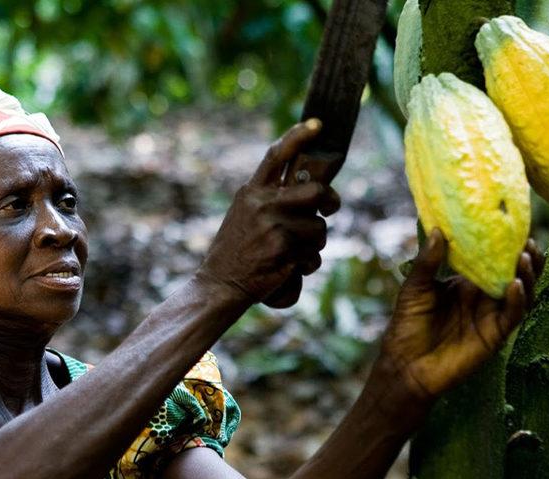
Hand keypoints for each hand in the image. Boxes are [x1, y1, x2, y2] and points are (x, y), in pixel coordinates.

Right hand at [195, 120, 340, 306]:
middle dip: (329, 201)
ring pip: (319, 228)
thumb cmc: (236, 250)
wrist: (219, 284)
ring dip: (314, 244)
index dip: (298, 136)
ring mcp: (273, 227)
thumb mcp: (245, 214)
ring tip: (293, 252)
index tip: (318, 124)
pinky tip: (289, 268)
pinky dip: (307, 264)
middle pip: (315, 190)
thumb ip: (272, 198)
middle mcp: (262, 204)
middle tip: (329, 209)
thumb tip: (314, 188)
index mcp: (252, 192)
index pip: (276, 156)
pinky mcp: (283, 251)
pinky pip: (313, 255)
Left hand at [374, 231, 543, 404]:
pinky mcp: (494, 335)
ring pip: (521, 294)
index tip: (514, 227)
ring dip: (527, 276)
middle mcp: (483, 298)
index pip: (493, 260)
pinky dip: (518, 300)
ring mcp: (491, 316)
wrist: (406, 364)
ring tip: (525, 258)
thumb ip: (428, 261)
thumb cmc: (407, 326)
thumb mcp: (415, 288)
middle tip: (529, 242)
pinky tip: (515, 285)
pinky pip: (512, 316)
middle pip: (515, 274)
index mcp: (467, 283)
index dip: (507, 246)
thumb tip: (437, 230)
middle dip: (527, 258)